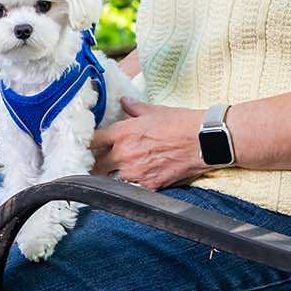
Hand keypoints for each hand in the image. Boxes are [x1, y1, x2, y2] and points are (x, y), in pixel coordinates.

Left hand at [91, 97, 208, 190]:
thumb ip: (134, 109)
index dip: (87, 143)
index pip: (92, 140)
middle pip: (96, 165)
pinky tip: (135, 181)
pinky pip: (132, 188)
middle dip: (95, 164)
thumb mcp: (154, 111)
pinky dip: (131, 185)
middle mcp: (124, 154)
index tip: (86, 145)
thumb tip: (124, 102)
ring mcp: (135, 172)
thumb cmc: (180, 123)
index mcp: (123, 133)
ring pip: (111, 179)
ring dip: (111, 177)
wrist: (204, 140)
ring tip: (115, 173)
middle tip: (96, 163)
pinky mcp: (149, 185)